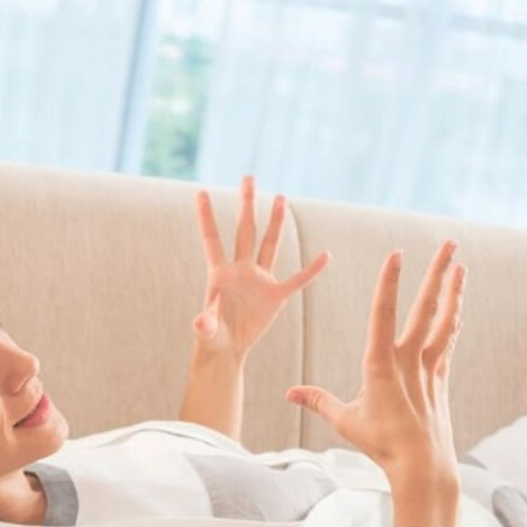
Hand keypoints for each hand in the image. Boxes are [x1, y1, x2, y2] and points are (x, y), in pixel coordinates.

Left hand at [193, 176, 330, 358]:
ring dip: (276, 221)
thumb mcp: (207, 331)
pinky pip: (297, 280)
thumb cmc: (212, 337)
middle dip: (247, 204)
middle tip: (248, 177)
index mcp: (220, 274)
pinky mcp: (275, 296)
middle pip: (245, 230)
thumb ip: (204, 324)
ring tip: (280, 197)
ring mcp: (259, 280)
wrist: (227, 348)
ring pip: (269, 244)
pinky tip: (325, 256)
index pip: (212, 239)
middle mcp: (241, 270)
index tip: (200, 192)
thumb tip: (200, 321)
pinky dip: (311, 270)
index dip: (206, 216)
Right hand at [285, 240, 465, 489]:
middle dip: (436, 273)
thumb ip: (317, 401)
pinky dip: (451, 322)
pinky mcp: (440, 379)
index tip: (396, 254)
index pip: (383, 314)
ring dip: (453, 291)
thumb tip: (290, 393)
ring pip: (443, 321)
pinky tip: (457, 308)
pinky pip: (447, 342)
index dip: (389, 282)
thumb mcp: (344, 420)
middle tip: (450, 243)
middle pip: (425, 308)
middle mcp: (409, 360)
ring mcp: (429, 368)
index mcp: (381, 365)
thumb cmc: (380, 444)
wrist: (422, 466)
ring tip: (461, 265)